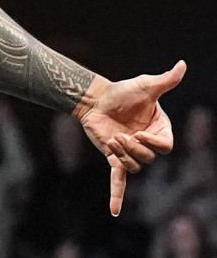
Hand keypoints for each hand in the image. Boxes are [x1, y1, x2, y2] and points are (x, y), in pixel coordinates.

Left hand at [74, 60, 186, 215]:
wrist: (95, 98)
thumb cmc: (123, 91)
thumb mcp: (145, 86)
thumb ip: (165, 80)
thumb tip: (182, 65)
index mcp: (160, 130)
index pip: (165, 147)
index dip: (153, 144)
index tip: (139, 134)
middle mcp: (148, 144)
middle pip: (149, 158)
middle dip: (135, 149)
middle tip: (121, 137)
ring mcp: (131, 152)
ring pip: (135, 166)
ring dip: (122, 156)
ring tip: (112, 141)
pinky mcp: (114, 158)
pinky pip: (118, 180)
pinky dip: (117, 195)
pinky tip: (114, 211)